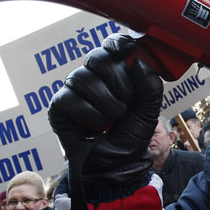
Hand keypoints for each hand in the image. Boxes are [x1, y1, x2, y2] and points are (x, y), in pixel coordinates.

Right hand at [48, 34, 162, 184]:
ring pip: (82, 77)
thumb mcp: (148, 111)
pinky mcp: (59, 106)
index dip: (117, 43)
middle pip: (97, 57)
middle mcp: (91, 76)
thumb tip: (138, 60)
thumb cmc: (130, 136)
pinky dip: (89, 114)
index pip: (111, 45)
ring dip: (105, 102)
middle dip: (117, 80)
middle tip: (126, 101)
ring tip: (112, 120)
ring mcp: (73, 90)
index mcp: (113, 72)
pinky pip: (69, 98)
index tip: (128, 49)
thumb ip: (150, 86)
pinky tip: (95, 128)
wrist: (116, 165)